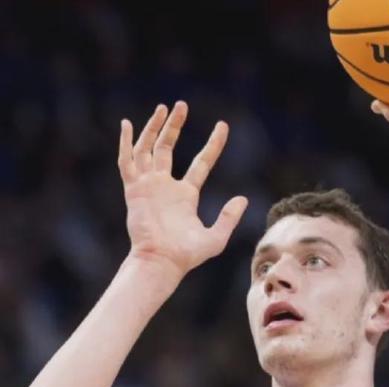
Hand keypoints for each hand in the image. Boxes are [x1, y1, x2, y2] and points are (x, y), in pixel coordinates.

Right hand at [118, 101, 247, 280]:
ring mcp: (149, 186)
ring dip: (153, 128)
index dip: (213, 144)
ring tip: (163, 108)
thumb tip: (243, 198)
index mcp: (186, 195)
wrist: (162, 261)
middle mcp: (166, 186)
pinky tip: (128, 124)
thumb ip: (229, 217)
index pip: (201, 162)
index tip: (223, 126)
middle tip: (181, 105)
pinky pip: (127, 161)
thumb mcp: (217, 237)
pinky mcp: (134, 189)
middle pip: (168, 148)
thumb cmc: (187, 255)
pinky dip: (127, 143)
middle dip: (174, 126)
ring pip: (148, 148)